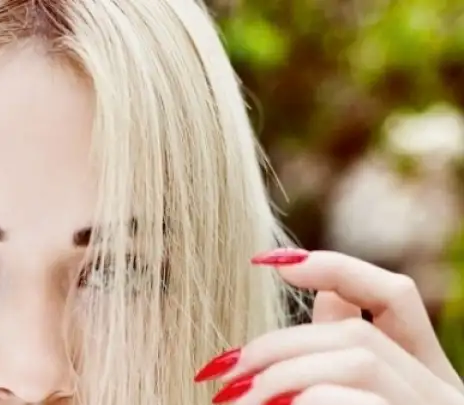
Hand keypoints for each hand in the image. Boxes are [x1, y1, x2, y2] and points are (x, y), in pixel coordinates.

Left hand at [194, 249, 463, 404]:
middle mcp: (443, 394)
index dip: (334, 266)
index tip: (267, 261)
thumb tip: (321, 299)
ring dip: (282, 370)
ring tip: (233, 401)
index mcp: (428, 377)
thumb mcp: (361, 402)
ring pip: (356, 356)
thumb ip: (347, 357)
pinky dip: (307, 397)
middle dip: (277, 342)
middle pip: (354, 331)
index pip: (393, 295)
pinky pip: (353, 399)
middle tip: (220, 371)